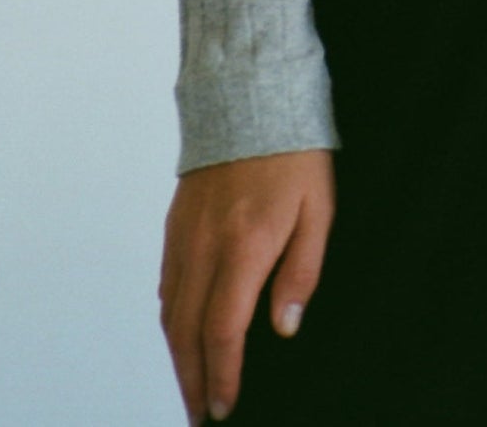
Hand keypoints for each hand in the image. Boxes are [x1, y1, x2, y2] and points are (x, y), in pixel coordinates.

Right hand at [158, 148, 334, 423]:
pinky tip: (181, 331)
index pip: (223, 329)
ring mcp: (184, 234)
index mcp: (244, 245)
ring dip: (177, 355)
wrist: (250, 92)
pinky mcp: (176, 222)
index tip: (224, 406)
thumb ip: (302, 270)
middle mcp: (205, 245)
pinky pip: (166, 282)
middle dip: (192, 379)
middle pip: (187, 331)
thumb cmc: (295, 151)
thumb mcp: (319, 208)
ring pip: (170, 310)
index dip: (221, 374)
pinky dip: (170, 317)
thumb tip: (285, 327)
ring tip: (190, 384)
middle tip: (201, 414)